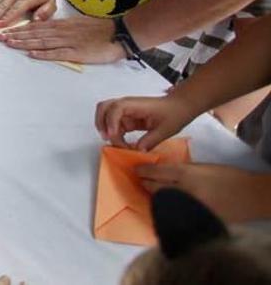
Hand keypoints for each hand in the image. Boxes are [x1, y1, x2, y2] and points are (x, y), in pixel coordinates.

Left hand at [0, 16, 123, 64]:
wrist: (120, 33)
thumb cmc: (100, 30)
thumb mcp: (78, 24)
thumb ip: (63, 28)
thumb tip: (47, 30)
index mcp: (62, 25)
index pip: (36, 27)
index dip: (20, 29)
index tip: (7, 32)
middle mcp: (62, 32)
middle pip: (35, 34)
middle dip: (16, 36)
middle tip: (0, 38)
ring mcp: (69, 42)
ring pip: (42, 42)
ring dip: (24, 43)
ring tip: (10, 44)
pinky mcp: (77, 52)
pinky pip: (57, 53)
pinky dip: (44, 53)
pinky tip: (32, 54)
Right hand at [94, 95, 196, 149]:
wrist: (180, 107)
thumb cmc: (174, 114)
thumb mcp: (165, 130)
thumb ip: (150, 140)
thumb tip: (137, 151)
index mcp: (135, 104)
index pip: (115, 109)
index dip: (111, 122)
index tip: (113, 137)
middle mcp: (126, 105)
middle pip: (104, 108)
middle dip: (101, 123)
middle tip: (107, 138)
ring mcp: (126, 111)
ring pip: (106, 115)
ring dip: (105, 127)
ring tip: (112, 142)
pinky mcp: (128, 118)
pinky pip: (115, 124)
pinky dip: (113, 133)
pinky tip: (121, 143)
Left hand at [136, 163, 270, 222]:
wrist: (250, 195)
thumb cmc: (228, 177)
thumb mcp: (202, 167)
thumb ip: (181, 170)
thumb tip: (162, 172)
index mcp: (186, 173)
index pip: (156, 171)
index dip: (143, 170)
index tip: (136, 169)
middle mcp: (184, 190)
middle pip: (154, 187)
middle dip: (144, 184)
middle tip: (139, 181)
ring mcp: (188, 206)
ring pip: (162, 202)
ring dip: (154, 197)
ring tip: (150, 193)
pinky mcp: (194, 218)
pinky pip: (174, 214)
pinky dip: (167, 209)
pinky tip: (164, 207)